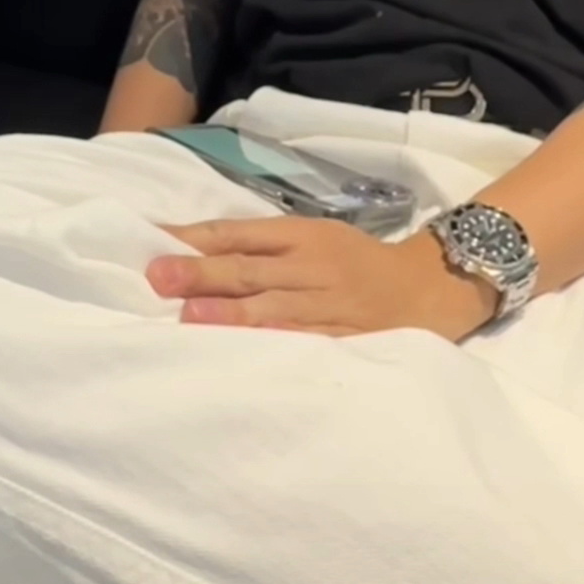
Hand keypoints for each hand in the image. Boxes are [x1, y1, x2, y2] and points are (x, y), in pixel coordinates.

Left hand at [146, 217, 497, 340]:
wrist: (427, 287)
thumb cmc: (359, 262)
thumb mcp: (316, 238)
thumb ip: (265, 247)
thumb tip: (194, 250)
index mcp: (304, 235)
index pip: (242, 233)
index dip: (199, 238)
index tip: (156, 242)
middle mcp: (312, 266)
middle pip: (250, 269)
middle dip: (202, 273)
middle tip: (158, 276)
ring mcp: (328, 305)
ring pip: (272, 307)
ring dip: (229, 312)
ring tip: (189, 315)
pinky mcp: (345, 339)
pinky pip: (306, 341)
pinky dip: (278, 343)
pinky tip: (251, 350)